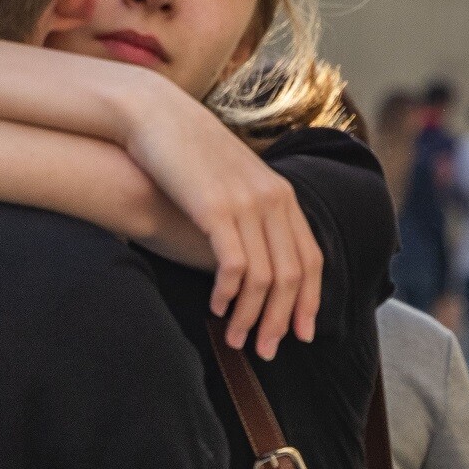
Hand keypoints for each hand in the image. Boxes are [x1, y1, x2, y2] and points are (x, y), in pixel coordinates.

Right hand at [116, 75, 323, 359]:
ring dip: (251, 316)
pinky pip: (234, 264)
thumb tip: (255, 256)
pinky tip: (217, 309)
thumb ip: (252, 213)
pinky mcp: (216, 207)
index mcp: (283, 195)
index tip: (301, 336)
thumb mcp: (233, 181)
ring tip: (237, 340)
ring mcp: (246, 202)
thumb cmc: (189, 155)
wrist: (156, 117)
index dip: (310, 302)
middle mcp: (273, 199)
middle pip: (291, 275)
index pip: (312, 259)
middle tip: (266, 352)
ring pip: (264, 277)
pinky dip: (229, 294)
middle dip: (280, 320)